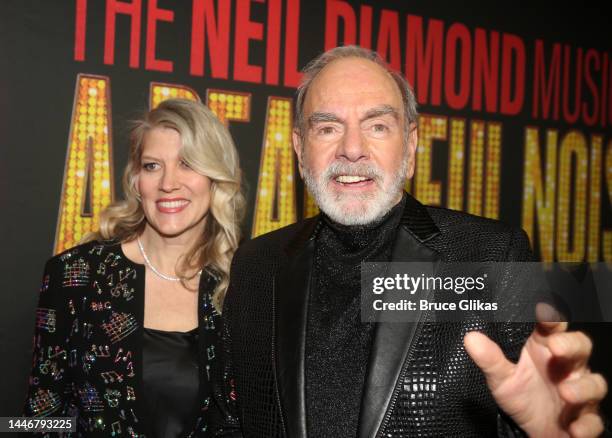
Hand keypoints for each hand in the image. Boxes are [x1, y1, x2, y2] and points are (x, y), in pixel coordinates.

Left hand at [464, 304, 606, 437]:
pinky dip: (587, 425)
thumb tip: (471, 338)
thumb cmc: (520, 394)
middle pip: (580, 346)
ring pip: (593, 382)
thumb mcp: (501, 378)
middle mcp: (566, 365)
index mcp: (544, 349)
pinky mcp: (585, 418)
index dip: (552, 318)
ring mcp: (579, 390)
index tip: (544, 312)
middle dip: (571, 345)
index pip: (552, 327)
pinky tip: (575, 428)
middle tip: (556, 347)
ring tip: (565, 392)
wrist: (532, 429)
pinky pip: (593, 420)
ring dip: (582, 387)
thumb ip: (489, 358)